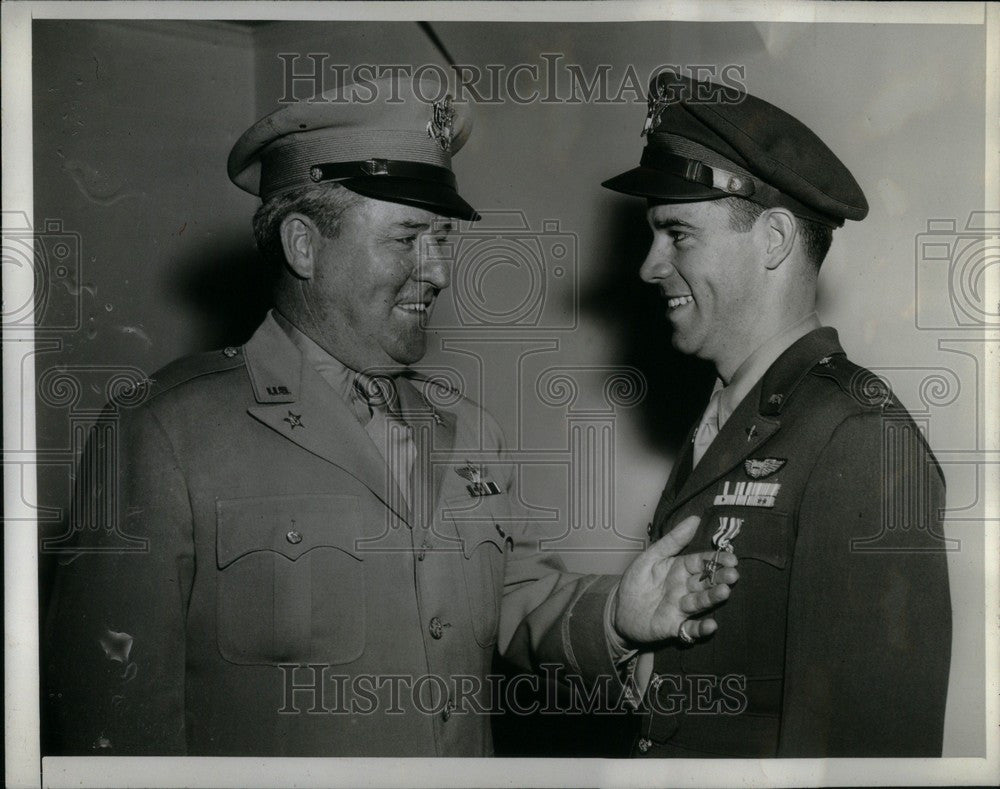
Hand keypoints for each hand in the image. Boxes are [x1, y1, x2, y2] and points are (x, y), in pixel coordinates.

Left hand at [613, 516, 737, 644]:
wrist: (619, 611)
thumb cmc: (636, 582)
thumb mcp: (651, 556)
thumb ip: (672, 541)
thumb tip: (694, 519)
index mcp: (680, 569)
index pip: (701, 562)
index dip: (716, 560)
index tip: (731, 558)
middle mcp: (685, 588)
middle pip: (705, 582)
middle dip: (720, 578)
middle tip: (733, 575)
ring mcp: (681, 607)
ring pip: (700, 602)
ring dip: (713, 598)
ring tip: (724, 592)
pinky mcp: (674, 626)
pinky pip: (690, 628)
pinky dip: (700, 628)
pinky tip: (711, 625)